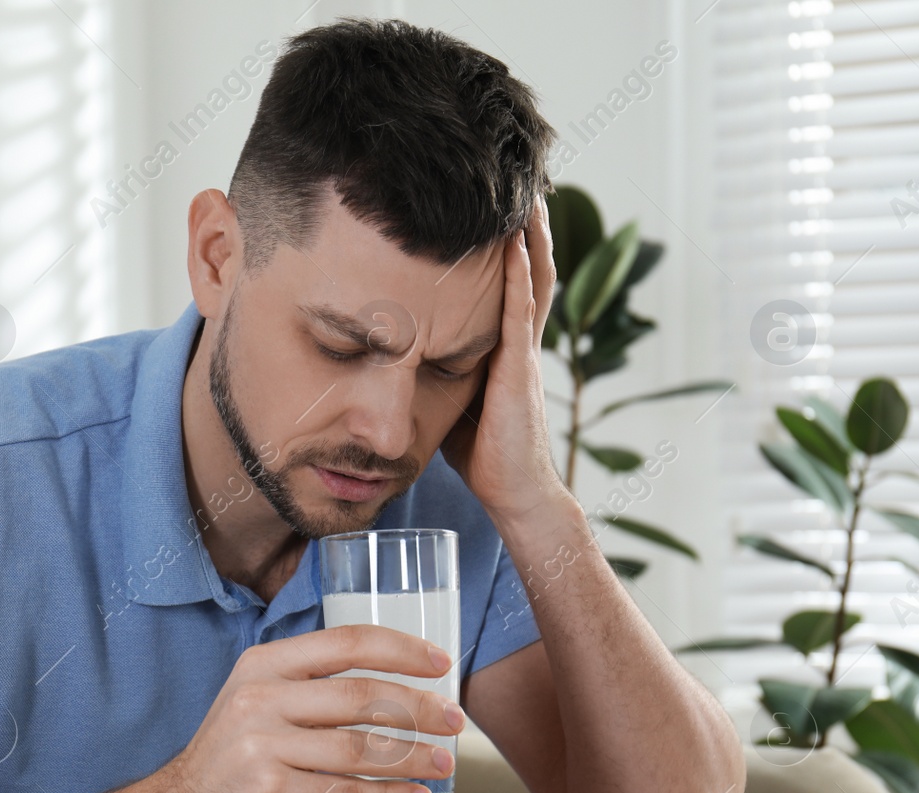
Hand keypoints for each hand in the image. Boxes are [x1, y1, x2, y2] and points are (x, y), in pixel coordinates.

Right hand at [148, 625, 463, 792]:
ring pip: (360, 747)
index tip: (441, 662)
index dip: (400, 649)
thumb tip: (395, 685)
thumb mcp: (257, 700)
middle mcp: (261, 698)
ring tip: (444, 763)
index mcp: (263, 664)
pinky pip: (348, 792)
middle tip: (455, 720)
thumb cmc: (232, 757)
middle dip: (419, 708)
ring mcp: (264, 746)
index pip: (345, 643)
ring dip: (413, 757)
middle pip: (361, 696)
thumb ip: (310, 685)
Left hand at [440, 197, 569, 522]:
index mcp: (502, 344)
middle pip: (526, 266)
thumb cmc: (479, 451)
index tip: (488, 202)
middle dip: (523, 222)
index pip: (504, 279)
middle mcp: (518, 339)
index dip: (501, 241)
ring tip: (522, 190)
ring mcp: (523, 350)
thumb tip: (388, 348)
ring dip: (526, 234)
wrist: (513, 491)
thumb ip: (429, 365)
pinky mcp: (519, 368)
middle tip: (515, 176)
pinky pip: (520, 311)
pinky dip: (517, 275)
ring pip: (530, 278)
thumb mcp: (446, 395)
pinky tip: (511, 243)